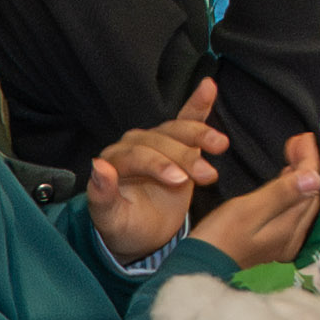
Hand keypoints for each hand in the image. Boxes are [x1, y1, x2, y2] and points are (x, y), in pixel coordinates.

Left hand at [86, 81, 234, 258]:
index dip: (159, 165)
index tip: (181, 182)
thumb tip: (98, 165)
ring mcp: (155, 141)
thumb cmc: (124, 226)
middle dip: (185, 157)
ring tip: (221, 145)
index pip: (136, 156)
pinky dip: (198, 103)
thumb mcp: (110, 219)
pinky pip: (186, 119)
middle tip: (208, 176)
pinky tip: (209, 86)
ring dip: (200, 134)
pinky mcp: (177, 143)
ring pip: (177, 130)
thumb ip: (101, 196)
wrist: (142, 233)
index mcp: (113, 161)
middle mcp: (133, 145)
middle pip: (160, 142)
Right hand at [192, 132, 319, 266]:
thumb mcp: (248, 210)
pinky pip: (291, 210)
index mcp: (289, 228)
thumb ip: (281, 193)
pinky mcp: (271, 243)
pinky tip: (284, 181)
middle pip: (309, 194)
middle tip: (298, 142)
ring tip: (293, 154)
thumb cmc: (217, 239)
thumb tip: (314, 178)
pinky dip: (291, 190)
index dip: (308, 159)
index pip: (310, 186)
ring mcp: (282, 242)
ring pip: (301, 202)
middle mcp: (292, 237)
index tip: (302, 138)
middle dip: (307, 165)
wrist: (198, 269)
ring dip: (300, 176)